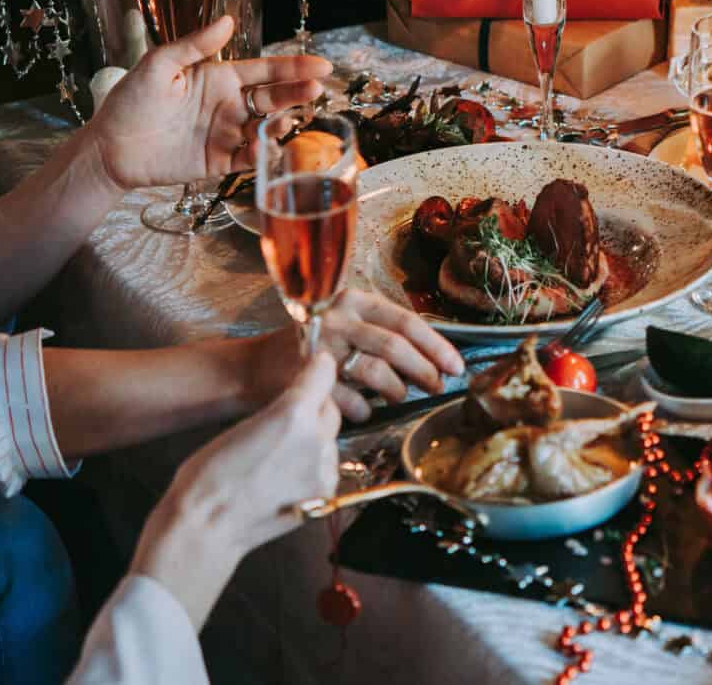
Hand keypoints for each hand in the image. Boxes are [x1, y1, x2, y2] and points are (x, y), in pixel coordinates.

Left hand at [87, 17, 331, 190]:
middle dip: (297, 93)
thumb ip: (195, 45)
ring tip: (285, 120)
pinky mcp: (220, 161)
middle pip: (273, 97)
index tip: (320, 65)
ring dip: (281, 123)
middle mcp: (229, 104)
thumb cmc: (129, 103)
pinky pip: (250, 158)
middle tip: (317, 88)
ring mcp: (227, 133)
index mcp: (218, 78)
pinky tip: (265, 147)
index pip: (263, 71)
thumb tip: (228, 21)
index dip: (292, 67)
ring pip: (266, 127)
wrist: (109, 149)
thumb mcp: (159, 65)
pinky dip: (262, 154)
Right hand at [130, 352, 339, 627]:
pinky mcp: (325, 493)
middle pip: (330, 407)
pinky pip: (327, 465)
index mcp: (292, 413)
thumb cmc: (208, 475)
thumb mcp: (242, 425)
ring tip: (278, 455)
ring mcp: (324, 469)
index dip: (317, 367)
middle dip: (315, 407)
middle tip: (286, 419)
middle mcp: (316, 438)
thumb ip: (280, 408)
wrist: (204, 528)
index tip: (314, 365)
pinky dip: (313, 464)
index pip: (324, 371)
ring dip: (314, 439)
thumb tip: (300, 395)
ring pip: (330, 438)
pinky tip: (285, 475)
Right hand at [250, 290, 464, 421]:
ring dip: (398, 391)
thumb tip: (437, 359)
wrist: (255, 367)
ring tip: (400, 397)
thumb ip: (385, 334)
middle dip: (425, 371)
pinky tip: (365, 410)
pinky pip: (352, 400)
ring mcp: (321, 347)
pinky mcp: (307, 377)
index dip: (437, 345)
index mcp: (354, 301)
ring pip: (377, 372)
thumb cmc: (315, 348)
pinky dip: (365, 410)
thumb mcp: (349, 326)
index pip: (407, 321)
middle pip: (396, 346)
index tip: (456, 366)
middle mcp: (338, 319)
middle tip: (438, 386)